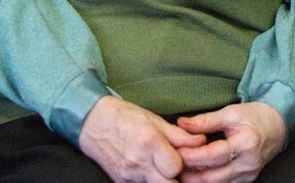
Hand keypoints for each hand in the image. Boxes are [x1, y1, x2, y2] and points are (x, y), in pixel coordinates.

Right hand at [78, 96, 203, 182]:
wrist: (93, 123)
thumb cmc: (125, 117)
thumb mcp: (154, 119)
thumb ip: (179, 134)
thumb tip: (201, 141)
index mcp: (149, 142)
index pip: (176, 167)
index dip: (183, 163)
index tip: (182, 155)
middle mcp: (138, 162)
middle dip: (177, 179)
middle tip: (178, 168)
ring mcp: (128, 176)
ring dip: (164, 180)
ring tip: (164, 167)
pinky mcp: (121, 182)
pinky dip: (151, 181)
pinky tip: (152, 170)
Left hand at [176, 102, 285, 182]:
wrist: (277, 125)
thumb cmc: (254, 116)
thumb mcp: (230, 112)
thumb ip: (205, 120)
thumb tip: (181, 123)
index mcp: (245, 143)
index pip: (213, 156)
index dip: (192, 156)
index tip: (176, 151)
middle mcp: (248, 163)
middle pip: (212, 177)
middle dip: (190, 174)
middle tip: (173, 165)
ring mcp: (248, 175)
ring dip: (197, 180)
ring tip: (182, 170)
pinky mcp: (247, 180)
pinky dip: (208, 180)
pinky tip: (197, 173)